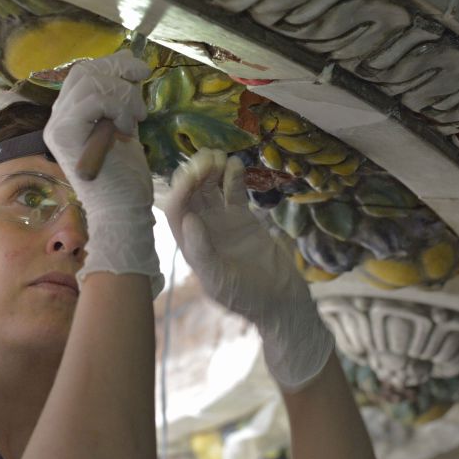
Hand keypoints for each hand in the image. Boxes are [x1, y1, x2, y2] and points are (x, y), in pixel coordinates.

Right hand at [44, 51, 162, 293]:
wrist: (122, 212)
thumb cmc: (125, 178)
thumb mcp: (124, 128)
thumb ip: (121, 100)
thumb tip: (128, 65)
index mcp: (68, 118)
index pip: (83, 74)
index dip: (112, 64)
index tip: (140, 71)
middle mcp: (56, 121)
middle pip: (83, 72)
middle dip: (118, 72)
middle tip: (142, 87)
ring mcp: (57, 128)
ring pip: (90, 82)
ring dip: (122, 95)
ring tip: (136, 119)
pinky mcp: (64, 136)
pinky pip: (93, 100)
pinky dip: (118, 107)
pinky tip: (126, 128)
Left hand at [164, 149, 332, 390]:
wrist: (282, 301)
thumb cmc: (247, 298)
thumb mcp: (220, 280)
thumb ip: (203, 252)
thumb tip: (189, 219)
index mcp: (191, 245)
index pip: (177, 211)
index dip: (181, 191)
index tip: (193, 175)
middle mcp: (203, 230)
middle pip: (191, 194)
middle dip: (195, 174)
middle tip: (208, 158)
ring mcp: (223, 221)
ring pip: (210, 188)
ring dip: (211, 170)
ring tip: (220, 157)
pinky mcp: (243, 217)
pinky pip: (233, 192)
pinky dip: (233, 176)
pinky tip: (235, 164)